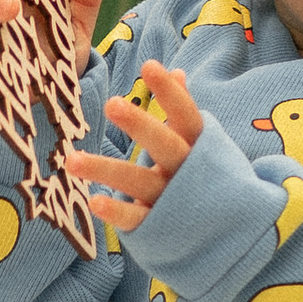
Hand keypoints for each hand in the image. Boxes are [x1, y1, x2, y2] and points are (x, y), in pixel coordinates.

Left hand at [73, 60, 202, 219]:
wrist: (231, 236)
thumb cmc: (205, 178)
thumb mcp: (201, 146)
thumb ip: (184, 112)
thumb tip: (177, 70)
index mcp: (200, 149)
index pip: (187, 116)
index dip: (170, 93)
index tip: (149, 65)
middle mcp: (187, 173)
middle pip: (166, 146)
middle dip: (140, 125)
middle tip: (111, 103)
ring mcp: (173, 201)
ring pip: (139, 183)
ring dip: (105, 170)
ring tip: (71, 160)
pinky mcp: (158, 227)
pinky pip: (136, 219)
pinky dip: (116, 213)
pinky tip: (93, 202)